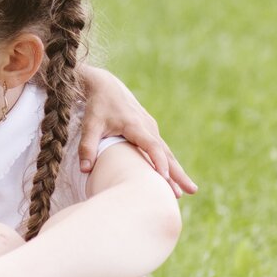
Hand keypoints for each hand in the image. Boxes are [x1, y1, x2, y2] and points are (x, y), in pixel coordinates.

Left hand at [78, 66, 195, 195]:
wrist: (106, 86)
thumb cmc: (97, 106)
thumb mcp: (89, 125)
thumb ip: (87, 146)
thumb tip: (85, 170)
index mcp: (135, 125)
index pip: (151, 146)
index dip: (158, 161)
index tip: (164, 178)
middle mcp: (148, 127)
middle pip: (166, 153)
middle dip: (178, 173)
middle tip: (191, 190)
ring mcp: (151, 128)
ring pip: (166, 152)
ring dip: (176, 171)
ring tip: (186, 190)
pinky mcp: (149, 130)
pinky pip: (161, 149)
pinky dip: (168, 163)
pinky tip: (171, 177)